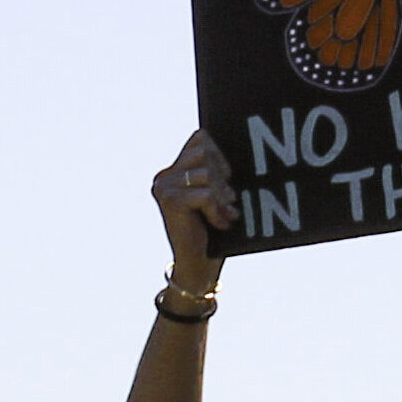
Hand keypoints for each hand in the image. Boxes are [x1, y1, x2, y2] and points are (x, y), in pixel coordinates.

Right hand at [153, 130, 236, 289]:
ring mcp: (164, 187)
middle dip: (223, 176)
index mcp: (175, 170)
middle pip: (205, 151)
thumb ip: (217, 171)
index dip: (220, 153)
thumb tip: (237, 144)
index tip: (228, 178)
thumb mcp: (216, 195)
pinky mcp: (169, 200)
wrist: (199, 264)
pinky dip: (217, 210)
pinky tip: (220, 223)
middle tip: (229, 200)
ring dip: (222, 196)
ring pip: (206, 172)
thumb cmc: (213, 229)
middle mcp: (165, 175)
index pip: (201, 137)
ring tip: (225, 213)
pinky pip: (204, 194)